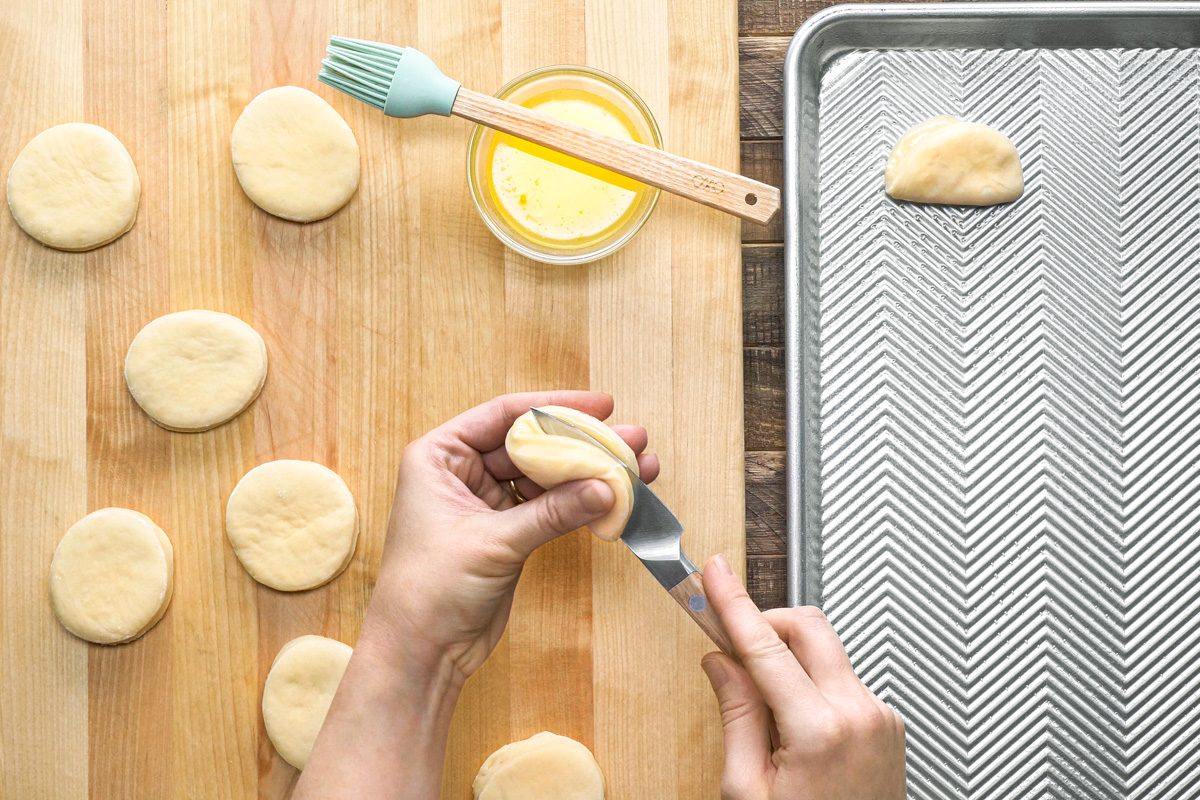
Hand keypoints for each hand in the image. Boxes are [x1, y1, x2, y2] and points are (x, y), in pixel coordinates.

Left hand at [361, 391, 658, 681]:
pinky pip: (551, 506)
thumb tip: (606, 486)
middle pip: (532, 443)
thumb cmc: (429, 590)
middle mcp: (461, 472)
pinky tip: (616, 499)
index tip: (601, 404)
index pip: (503, 415)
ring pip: (547, 475)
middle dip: (583, 442)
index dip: (554, 407)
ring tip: (638, 467)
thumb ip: (552, 512)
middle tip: (630, 438)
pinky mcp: (508, 532)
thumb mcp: (493, 543)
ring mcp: (486, 502)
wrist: (422, 652)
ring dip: (589, 472)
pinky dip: (581, 503)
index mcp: (440, 456)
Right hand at [700, 555, 905, 799]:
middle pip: (808, 627)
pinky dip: (810, 684)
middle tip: (731, 639)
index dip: (733, 604)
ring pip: (825, 651)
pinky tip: (794, 726)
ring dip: (788, 659)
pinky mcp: (888, 722)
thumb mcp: (746, 789)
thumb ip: (736, 715)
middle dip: (765, 621)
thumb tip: (722, 662)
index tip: (715, 575)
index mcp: (820, 731)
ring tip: (765, 711)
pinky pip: (841, 680)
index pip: (766, 648)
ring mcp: (880, 717)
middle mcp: (859, 714)